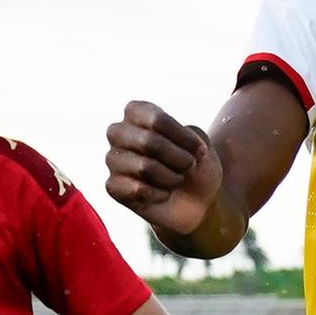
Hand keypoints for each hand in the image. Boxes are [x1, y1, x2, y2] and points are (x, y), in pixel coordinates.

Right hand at [106, 99, 228, 242]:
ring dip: (171, 178)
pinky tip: (163, 194)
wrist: (196, 201)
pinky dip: (159, 195)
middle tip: (188, 166)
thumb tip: (175, 143)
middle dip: (178, 158)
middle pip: (147, 142)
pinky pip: (137, 190)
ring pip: (144, 168)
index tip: (199, 150)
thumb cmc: (195, 166)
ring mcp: (113, 159)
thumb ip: (192, 135)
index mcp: (137, 113)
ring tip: (176, 180)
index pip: (156, 119)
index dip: (183, 137)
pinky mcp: (113, 186)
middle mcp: (119, 132)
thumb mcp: (202, 145)